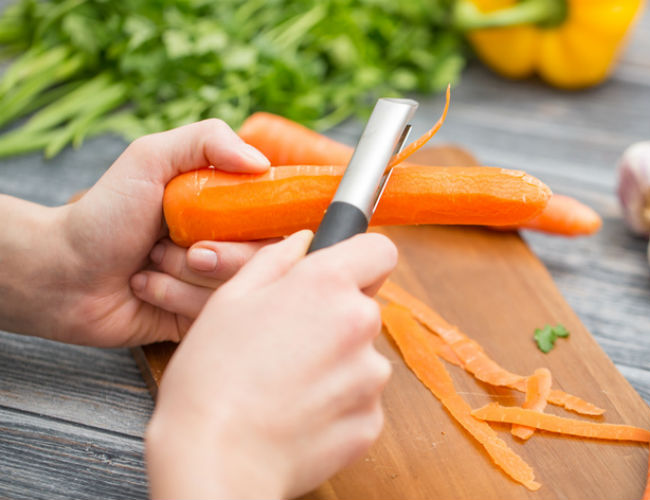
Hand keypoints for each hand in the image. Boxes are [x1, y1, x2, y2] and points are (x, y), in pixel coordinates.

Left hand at [57, 119, 271, 345]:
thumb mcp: (150, 157)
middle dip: (221, 255)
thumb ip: (207, 139)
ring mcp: (216, 282)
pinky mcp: (200, 316)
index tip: (238, 222)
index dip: (270, 225)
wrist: (61, 270)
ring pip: (239, 287)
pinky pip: (214, 313)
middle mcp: (229, 243)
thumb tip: (262, 162)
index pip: (282, 217)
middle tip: (186, 246)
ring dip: (188, 275)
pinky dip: (175, 298)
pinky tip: (146, 287)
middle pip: (267, 258)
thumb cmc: (104, 212)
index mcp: (228, 205)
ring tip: (153, 262)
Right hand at [144, 231, 396, 498]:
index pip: (380, 251)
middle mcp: (360, 323)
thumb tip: (303, 242)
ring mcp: (371, 376)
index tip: (340, 274)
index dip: (359, 260)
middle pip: (364, 309)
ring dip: (335, 366)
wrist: (217, 460)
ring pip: (361, 359)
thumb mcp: (229, 301)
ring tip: (284, 386)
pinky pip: (359, 402)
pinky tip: (296, 415)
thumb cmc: (212, 380)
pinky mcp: (371, 421)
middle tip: (286, 343)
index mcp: (326, 284)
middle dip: (334, 320)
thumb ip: (274, 261)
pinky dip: (335, 406)